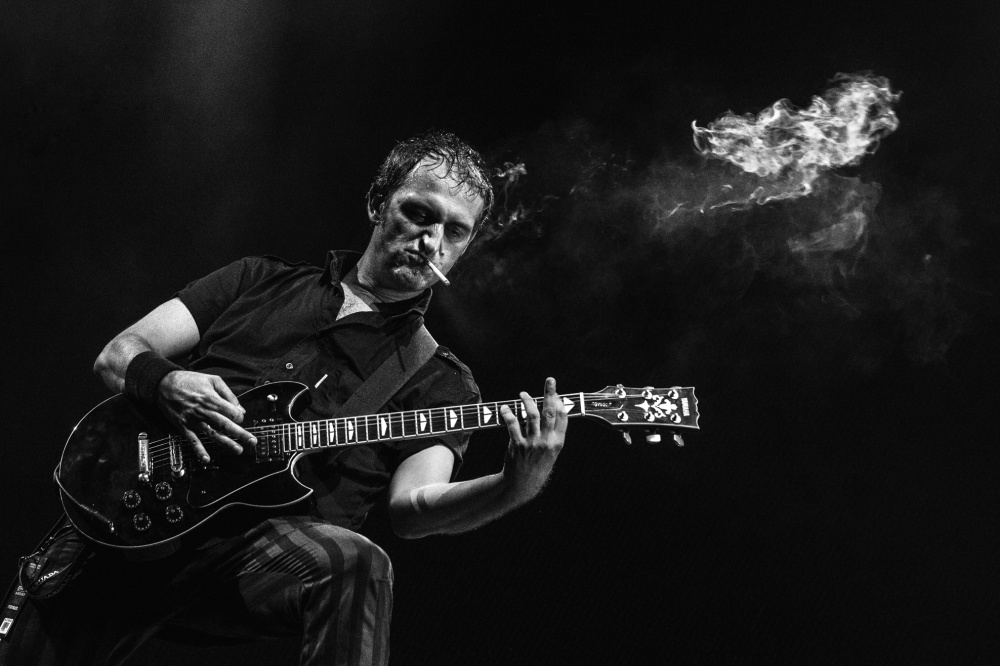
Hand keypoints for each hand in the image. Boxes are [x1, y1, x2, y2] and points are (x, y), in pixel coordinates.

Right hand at [158, 370, 256, 461]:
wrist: (164, 384)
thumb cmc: (190, 380)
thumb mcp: (212, 380)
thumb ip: (228, 394)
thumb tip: (240, 409)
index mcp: (211, 398)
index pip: (231, 412)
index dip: (239, 416)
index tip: (241, 418)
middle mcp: (203, 411)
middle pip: (225, 425)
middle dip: (240, 434)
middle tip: (252, 441)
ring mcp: (193, 420)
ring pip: (212, 434)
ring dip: (226, 443)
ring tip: (238, 450)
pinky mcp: (184, 427)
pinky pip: (193, 440)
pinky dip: (199, 450)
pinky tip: (206, 459)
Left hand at [499, 377, 568, 502]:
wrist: (522, 485)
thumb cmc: (537, 466)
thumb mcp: (551, 452)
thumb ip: (552, 434)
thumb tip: (551, 411)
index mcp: (558, 443)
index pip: (562, 417)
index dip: (559, 401)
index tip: (556, 391)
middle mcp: (547, 442)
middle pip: (549, 412)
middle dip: (550, 393)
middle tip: (549, 380)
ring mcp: (532, 443)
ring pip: (531, 415)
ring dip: (527, 401)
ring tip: (523, 394)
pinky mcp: (517, 445)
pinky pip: (513, 424)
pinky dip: (508, 414)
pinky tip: (505, 408)